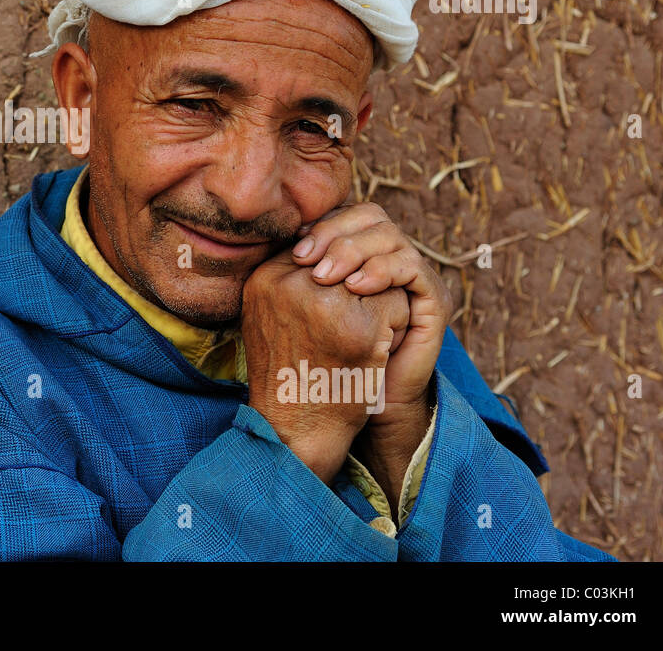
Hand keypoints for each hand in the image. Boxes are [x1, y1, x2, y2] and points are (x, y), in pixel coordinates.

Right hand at [241, 248, 409, 483]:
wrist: (296, 429)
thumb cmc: (289, 371)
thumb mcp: (270, 313)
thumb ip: (290, 275)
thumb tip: (320, 234)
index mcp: (265, 278)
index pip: (317, 243)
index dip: (334, 273)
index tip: (325, 310)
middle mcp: (291, 285)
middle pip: (349, 255)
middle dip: (357, 286)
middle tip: (343, 328)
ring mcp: (326, 304)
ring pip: (377, 277)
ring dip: (379, 306)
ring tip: (359, 339)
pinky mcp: (360, 328)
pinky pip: (397, 304)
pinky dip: (395, 329)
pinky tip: (374, 353)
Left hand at [290, 202, 450, 427]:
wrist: (362, 406)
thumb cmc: (324, 360)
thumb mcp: (305, 306)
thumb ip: (304, 269)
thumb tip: (289, 234)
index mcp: (363, 255)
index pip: (348, 214)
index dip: (323, 225)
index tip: (296, 247)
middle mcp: (391, 259)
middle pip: (370, 215)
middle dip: (334, 233)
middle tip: (306, 259)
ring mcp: (415, 278)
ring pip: (389, 235)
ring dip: (353, 250)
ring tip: (326, 277)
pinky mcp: (435, 299)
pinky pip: (410, 266)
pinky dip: (381, 271)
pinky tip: (356, 288)